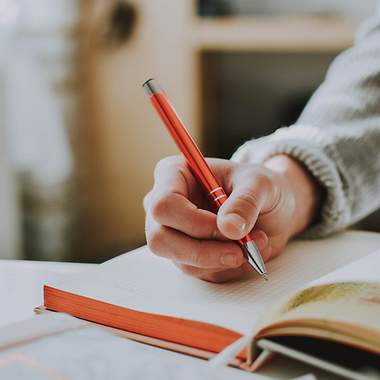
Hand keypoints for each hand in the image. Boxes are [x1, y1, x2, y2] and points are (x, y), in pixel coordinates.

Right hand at [144, 154, 320, 281]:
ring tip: (256, 242)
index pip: (163, 205)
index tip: (228, 228)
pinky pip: (200, 272)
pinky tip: (248, 250)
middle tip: (241, 250)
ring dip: (223, 259)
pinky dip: (228, 267)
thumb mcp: (261, 184)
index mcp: (174, 175)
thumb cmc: (258, 186)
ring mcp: (173, 233)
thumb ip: (245, 202)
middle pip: (160, 239)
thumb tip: (229, 228)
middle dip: (204, 251)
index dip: (193, 221)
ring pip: (182, 261)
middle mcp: (166, 205)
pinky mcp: (186, 255)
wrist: (270, 207)